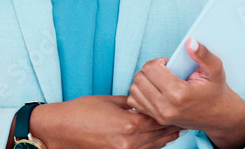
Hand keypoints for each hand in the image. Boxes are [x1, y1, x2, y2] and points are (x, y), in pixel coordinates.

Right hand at [29, 94, 182, 148]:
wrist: (60, 129)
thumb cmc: (80, 111)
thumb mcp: (110, 101)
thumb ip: (131, 103)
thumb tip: (145, 102)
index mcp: (128, 124)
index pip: (158, 118)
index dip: (169, 112)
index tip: (178, 107)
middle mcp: (129, 142)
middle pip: (159, 135)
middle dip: (171, 126)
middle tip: (183, 119)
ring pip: (153, 146)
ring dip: (165, 138)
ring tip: (176, 131)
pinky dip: (151, 146)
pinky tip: (157, 140)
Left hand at [126, 38, 244, 147]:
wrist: (220, 116)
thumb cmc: (216, 91)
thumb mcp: (215, 69)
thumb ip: (202, 54)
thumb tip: (190, 42)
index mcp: (178, 93)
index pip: (150, 68)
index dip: (159, 62)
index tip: (170, 65)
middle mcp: (166, 107)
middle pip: (140, 78)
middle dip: (150, 70)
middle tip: (165, 72)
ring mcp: (160, 116)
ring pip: (134, 90)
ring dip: (144, 81)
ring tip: (160, 81)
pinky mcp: (157, 120)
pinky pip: (135, 102)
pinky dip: (141, 94)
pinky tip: (155, 91)